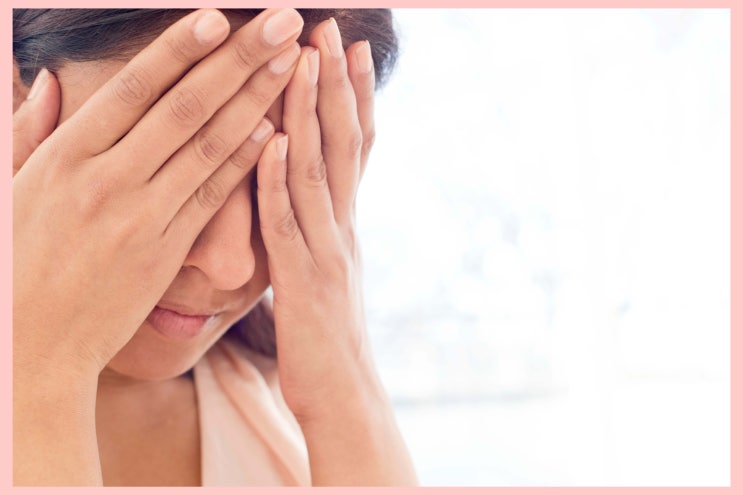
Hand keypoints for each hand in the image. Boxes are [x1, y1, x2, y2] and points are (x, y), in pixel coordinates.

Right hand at [13, 8, 301, 385]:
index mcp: (66, 155)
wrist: (31, 343)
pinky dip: (243, 160)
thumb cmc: (15, 261)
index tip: (218, 16)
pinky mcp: (165, 250)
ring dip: (255, 100)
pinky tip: (275, 128)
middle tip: (279, 22)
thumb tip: (48, 79)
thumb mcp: (9, 187)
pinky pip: (212, 196)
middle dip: (237, 59)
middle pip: (185, 106)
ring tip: (289, 64)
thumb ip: (28, 129)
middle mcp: (107, 179)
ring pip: (208, 145)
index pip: (135, 88)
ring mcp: (140, 216)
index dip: (180, 48)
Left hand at [256, 19, 416, 484]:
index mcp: (345, 223)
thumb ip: (318, 227)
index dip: (352, 95)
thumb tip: (304, 192)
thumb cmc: (326, 334)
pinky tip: (271, 142)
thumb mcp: (326, 270)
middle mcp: (343, 227)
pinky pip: (288, 224)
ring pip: (317, 172)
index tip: (346, 47)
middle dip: (336, 84)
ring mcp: (327, 252)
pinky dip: (279, 181)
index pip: (353, 147)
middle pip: (342, 145)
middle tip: (332, 29)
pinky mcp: (303, 282)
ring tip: (303, 62)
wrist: (343, 394)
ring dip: (310, 116)